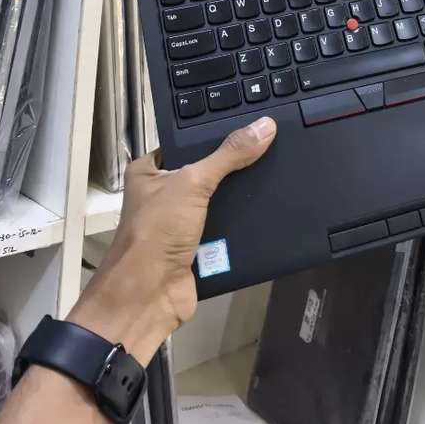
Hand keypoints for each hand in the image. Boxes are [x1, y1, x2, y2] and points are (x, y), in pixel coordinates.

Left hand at [69, 115, 276, 364]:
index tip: (252, 124)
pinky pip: (227, 227)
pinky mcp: (198, 247)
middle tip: (272, 146)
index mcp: (149, 171)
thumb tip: (265, 125)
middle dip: (234, 166)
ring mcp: (180, 222)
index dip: (217, 135)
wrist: (147, 299)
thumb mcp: (192, 183)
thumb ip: (229, 155)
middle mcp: (163, 194)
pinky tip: (270, 206)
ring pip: (220, 200)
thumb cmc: (156, 232)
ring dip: (241, 196)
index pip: (188, 143)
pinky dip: (244, 222)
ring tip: (277, 171)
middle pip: (208, 172)